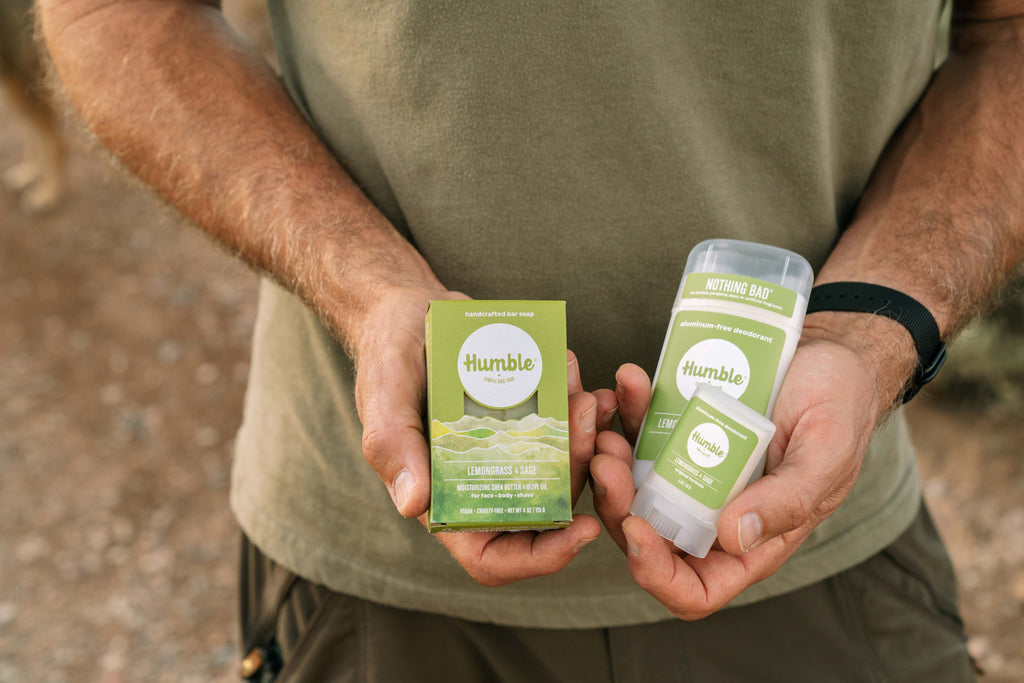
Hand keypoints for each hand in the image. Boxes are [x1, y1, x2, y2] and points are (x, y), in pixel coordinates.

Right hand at [350, 284, 606, 584]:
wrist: (408, 310)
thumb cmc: (386, 358)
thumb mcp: (383, 398)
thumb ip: (394, 447)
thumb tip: (414, 504)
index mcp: (444, 496)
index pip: (494, 556)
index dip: (541, 556)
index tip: (582, 527)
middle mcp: (482, 481)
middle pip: (545, 506)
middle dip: (576, 474)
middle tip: (587, 428)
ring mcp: (508, 450)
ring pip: (564, 467)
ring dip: (586, 439)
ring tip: (588, 400)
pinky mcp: (526, 417)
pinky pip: (568, 428)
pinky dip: (585, 413)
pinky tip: (594, 388)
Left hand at [590, 315, 913, 618]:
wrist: (831, 353)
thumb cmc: (840, 409)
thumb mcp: (825, 456)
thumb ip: (786, 502)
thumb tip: (733, 536)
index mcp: (751, 541)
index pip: (694, 588)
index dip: (657, 572)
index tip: (636, 528)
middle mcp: (712, 512)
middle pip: (647, 534)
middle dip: (617, 504)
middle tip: (606, 460)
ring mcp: (690, 471)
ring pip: (632, 484)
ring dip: (610, 459)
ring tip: (607, 423)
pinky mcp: (678, 430)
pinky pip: (640, 430)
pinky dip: (627, 409)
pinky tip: (629, 381)